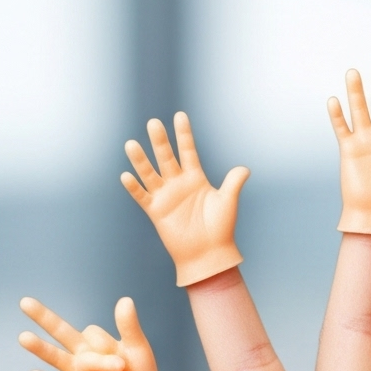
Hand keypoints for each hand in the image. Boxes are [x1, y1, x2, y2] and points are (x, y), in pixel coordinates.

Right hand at [19, 295, 174, 370]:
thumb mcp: (138, 348)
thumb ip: (129, 326)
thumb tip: (125, 299)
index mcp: (94, 342)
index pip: (92, 333)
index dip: (107, 346)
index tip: (124, 362)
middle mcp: (81, 355)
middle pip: (60, 332)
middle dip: (43, 317)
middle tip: (24, 301)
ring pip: (58, 358)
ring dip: (42, 348)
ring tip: (24, 337)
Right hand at [122, 114, 247, 286]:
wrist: (209, 254)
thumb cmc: (221, 229)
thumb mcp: (227, 202)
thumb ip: (233, 184)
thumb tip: (245, 168)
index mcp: (196, 178)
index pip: (188, 151)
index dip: (184, 135)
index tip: (180, 115)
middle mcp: (178, 184)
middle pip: (166, 157)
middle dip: (160, 142)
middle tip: (154, 123)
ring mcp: (165, 196)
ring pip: (150, 173)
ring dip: (140, 160)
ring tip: (131, 144)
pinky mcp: (156, 211)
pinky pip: (142, 196)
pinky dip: (134, 187)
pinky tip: (126, 175)